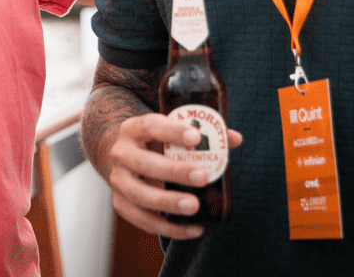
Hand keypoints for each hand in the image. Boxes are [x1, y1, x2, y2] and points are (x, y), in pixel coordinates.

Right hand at [102, 112, 242, 238]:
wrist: (123, 157)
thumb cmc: (153, 143)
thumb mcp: (169, 131)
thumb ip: (201, 134)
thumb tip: (235, 139)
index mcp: (132, 129)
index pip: (149, 126)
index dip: (172, 131)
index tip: (196, 137)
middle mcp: (120, 153)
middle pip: (143, 163)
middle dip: (174, 171)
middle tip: (203, 177)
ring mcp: (118, 180)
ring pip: (139, 194)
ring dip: (168, 202)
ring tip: (195, 206)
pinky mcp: (121, 203)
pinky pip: (143, 220)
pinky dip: (168, 228)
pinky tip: (194, 229)